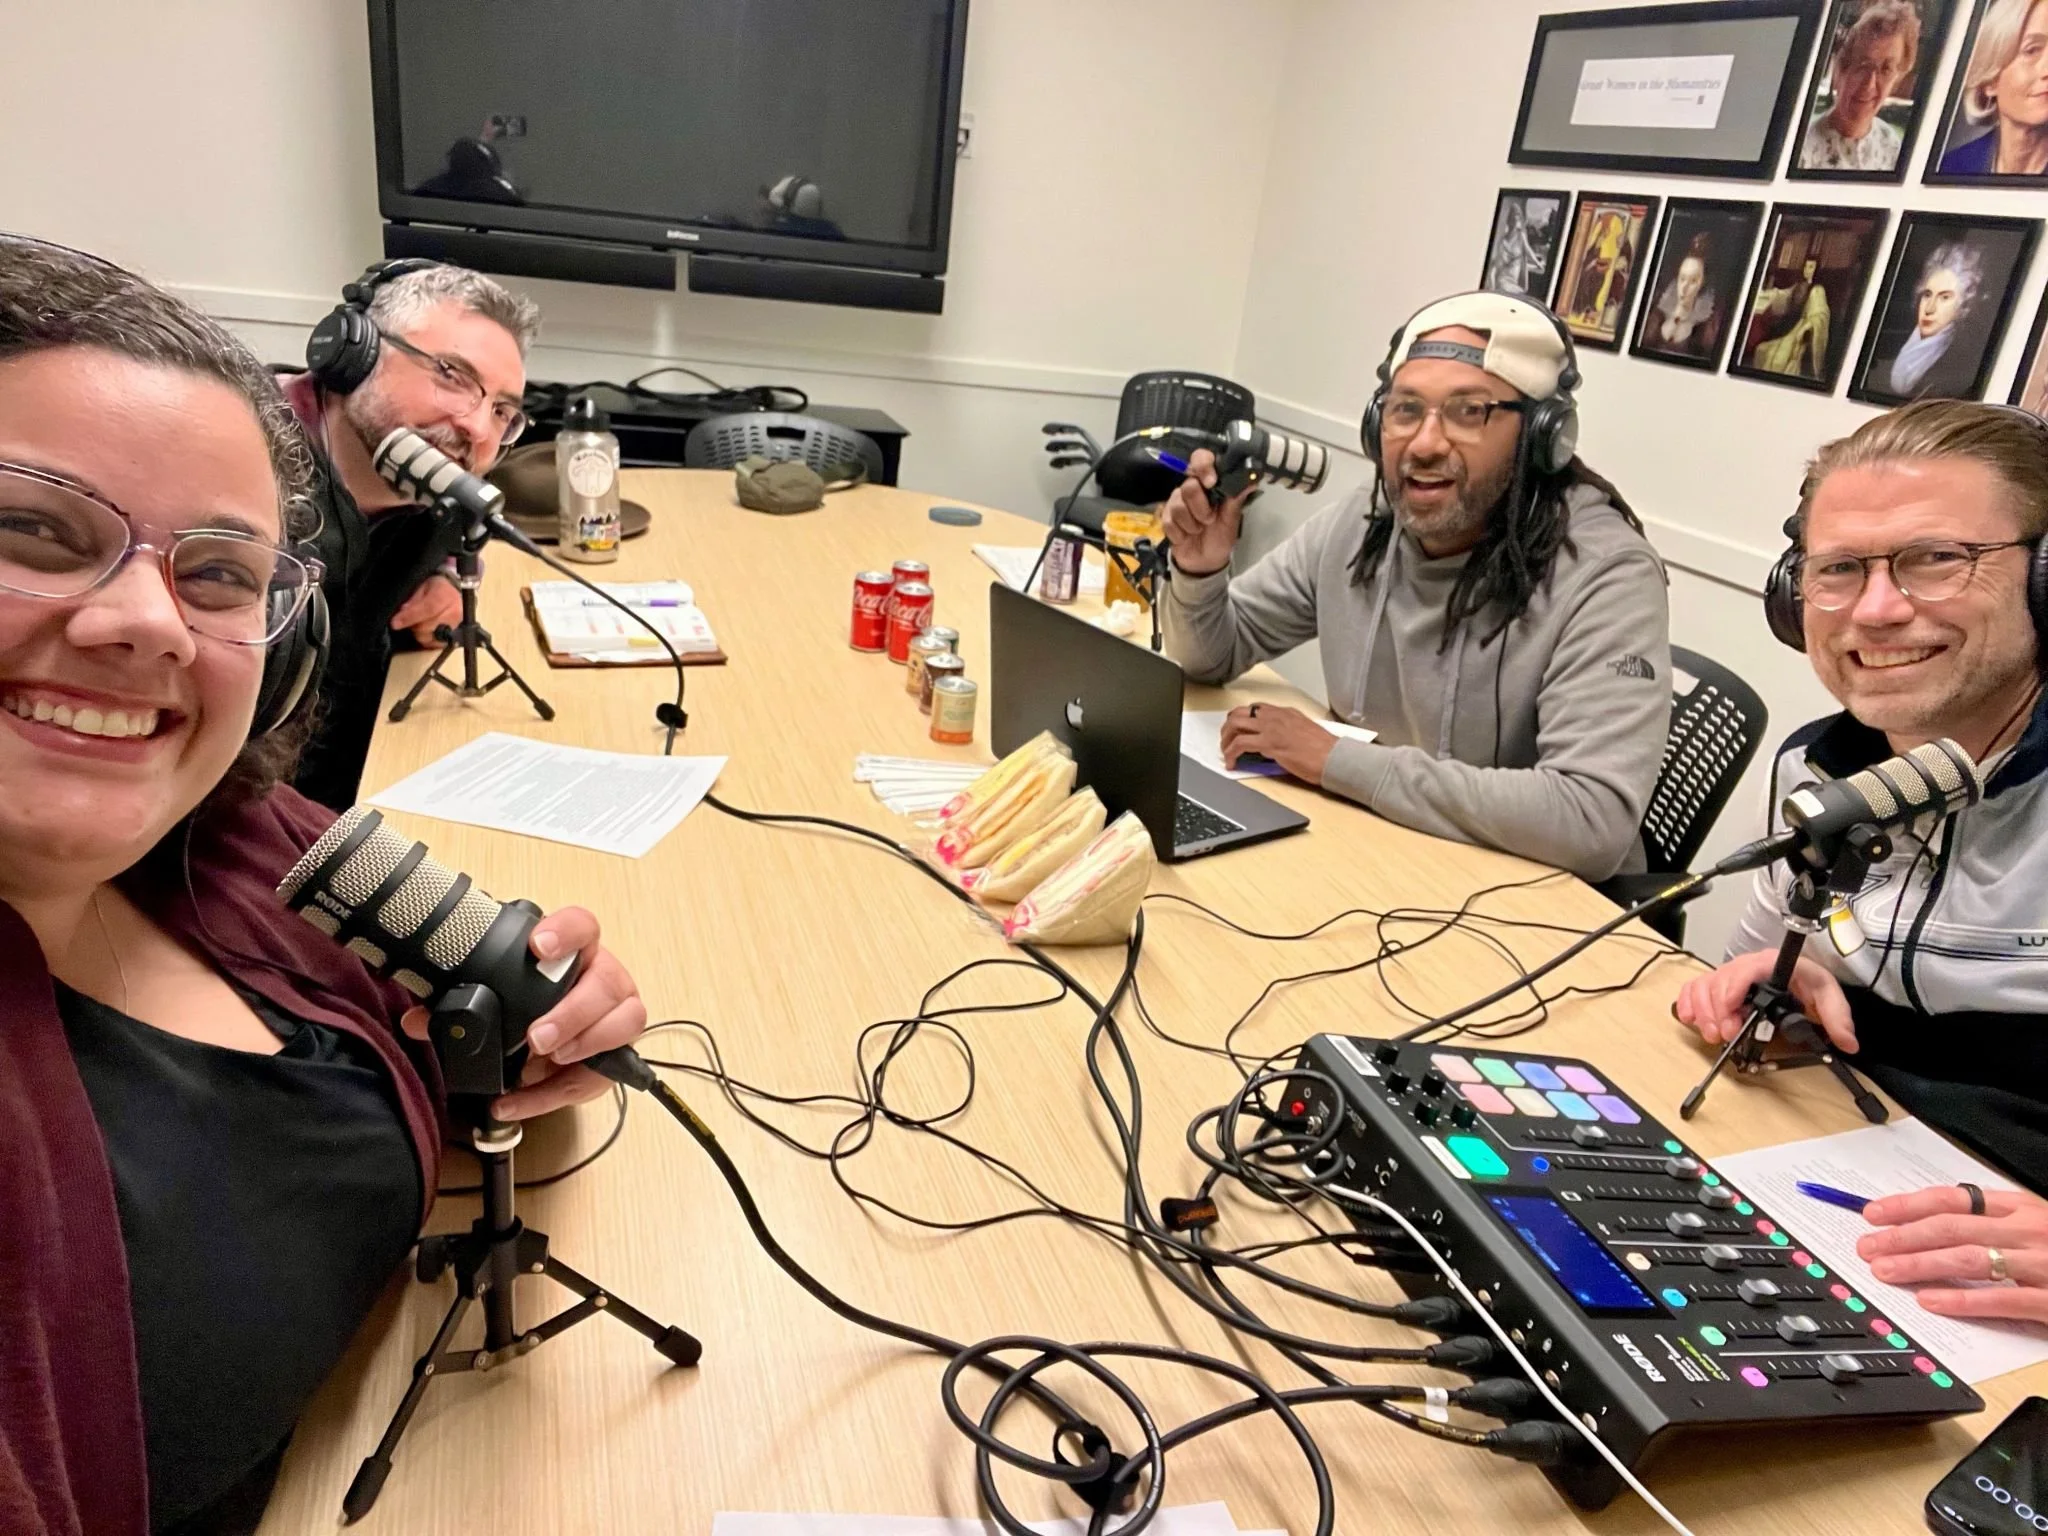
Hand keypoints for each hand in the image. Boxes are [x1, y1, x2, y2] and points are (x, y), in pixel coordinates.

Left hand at [391, 574, 460, 645]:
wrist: (453, 592)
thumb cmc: (437, 588)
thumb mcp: (422, 587)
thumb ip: (413, 600)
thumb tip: (403, 613)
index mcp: (446, 595)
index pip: (428, 609)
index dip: (410, 617)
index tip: (395, 623)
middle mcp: (454, 612)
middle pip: (427, 627)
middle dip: (413, 625)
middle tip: (408, 619)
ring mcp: (456, 625)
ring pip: (430, 637)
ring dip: (420, 633)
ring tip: (419, 623)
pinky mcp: (455, 635)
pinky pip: (436, 644)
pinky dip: (427, 639)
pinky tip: (425, 632)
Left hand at [401, 906, 647, 1120]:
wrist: (553, 1038)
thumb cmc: (532, 1006)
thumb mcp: (498, 999)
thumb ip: (458, 1005)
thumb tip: (419, 1020)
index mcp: (575, 952)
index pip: (582, 927)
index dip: (565, 933)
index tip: (539, 947)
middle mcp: (604, 977)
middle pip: (606, 984)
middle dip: (573, 1013)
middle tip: (537, 1037)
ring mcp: (617, 1014)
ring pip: (627, 1020)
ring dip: (586, 1044)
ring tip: (548, 1061)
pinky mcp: (616, 1055)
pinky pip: (598, 1076)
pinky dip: (554, 1094)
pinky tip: (517, 1100)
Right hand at [1159, 447, 1249, 576]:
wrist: (1205, 562)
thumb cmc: (1219, 537)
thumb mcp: (1232, 520)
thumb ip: (1236, 499)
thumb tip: (1251, 480)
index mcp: (1209, 484)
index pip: (1201, 459)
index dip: (1203, 465)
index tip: (1211, 482)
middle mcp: (1191, 489)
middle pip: (1188, 485)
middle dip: (1200, 507)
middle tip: (1209, 519)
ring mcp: (1177, 503)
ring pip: (1177, 504)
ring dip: (1191, 523)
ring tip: (1198, 530)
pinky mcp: (1166, 518)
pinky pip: (1168, 521)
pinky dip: (1180, 533)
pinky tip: (1186, 537)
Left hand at [1219, 703, 1336, 785]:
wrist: (1333, 757)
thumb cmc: (1324, 750)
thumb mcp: (1304, 731)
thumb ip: (1287, 731)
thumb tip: (1273, 742)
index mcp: (1285, 712)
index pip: (1254, 708)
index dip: (1240, 719)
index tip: (1237, 731)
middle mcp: (1276, 716)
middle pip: (1239, 713)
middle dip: (1228, 728)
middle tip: (1226, 742)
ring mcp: (1271, 728)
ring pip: (1235, 725)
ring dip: (1225, 740)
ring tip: (1226, 753)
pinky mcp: (1269, 743)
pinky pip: (1240, 744)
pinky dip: (1230, 754)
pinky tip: (1231, 763)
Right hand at [1671, 948, 1856, 1052]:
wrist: (1800, 977)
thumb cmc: (1809, 982)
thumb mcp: (1828, 995)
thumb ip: (1838, 1018)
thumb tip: (1847, 1042)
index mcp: (1771, 963)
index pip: (1746, 969)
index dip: (1733, 988)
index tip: (1732, 1011)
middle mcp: (1745, 966)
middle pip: (1720, 982)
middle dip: (1719, 1012)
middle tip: (1727, 1036)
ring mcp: (1729, 975)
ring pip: (1703, 986)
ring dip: (1702, 1012)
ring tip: (1713, 1035)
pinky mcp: (1718, 985)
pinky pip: (1694, 988)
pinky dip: (1688, 1003)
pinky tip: (1691, 1019)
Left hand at [1859, 1185, 2047, 1323]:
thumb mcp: (2039, 1223)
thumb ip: (1996, 1221)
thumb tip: (1932, 1222)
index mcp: (2023, 1207)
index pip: (1954, 1197)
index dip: (1908, 1205)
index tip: (1872, 1213)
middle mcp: (2030, 1231)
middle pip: (1952, 1226)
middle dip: (1902, 1236)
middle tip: (1867, 1247)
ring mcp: (2043, 1265)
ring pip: (1969, 1259)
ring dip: (1921, 1264)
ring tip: (1887, 1271)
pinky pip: (2002, 1299)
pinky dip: (1963, 1299)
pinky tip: (1931, 1301)